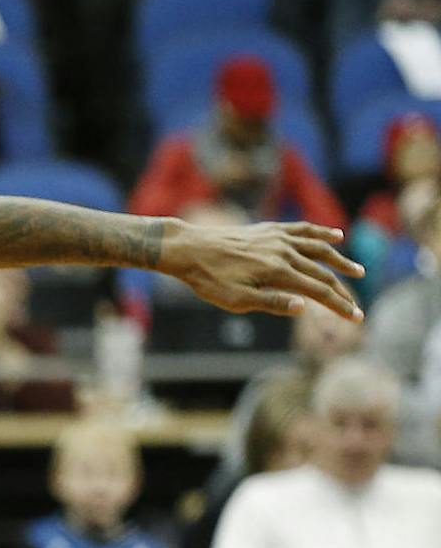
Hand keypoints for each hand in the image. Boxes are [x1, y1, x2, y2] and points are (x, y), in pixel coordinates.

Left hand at [161, 220, 364, 320]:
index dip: (340, 306)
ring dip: (341, 261)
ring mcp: (278, 238)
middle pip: (323, 273)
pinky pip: (302, 230)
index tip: (357, 318)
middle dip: (343, 292)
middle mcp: (284, 252)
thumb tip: (305, 307)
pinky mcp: (269, 230)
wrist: (189, 248)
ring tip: (358, 272)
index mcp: (279, 272)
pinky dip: (321, 234)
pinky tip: (336, 236)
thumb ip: (272, 302)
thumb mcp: (236, 300)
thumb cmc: (209, 279)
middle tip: (358, 306)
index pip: (319, 292)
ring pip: (319, 249)